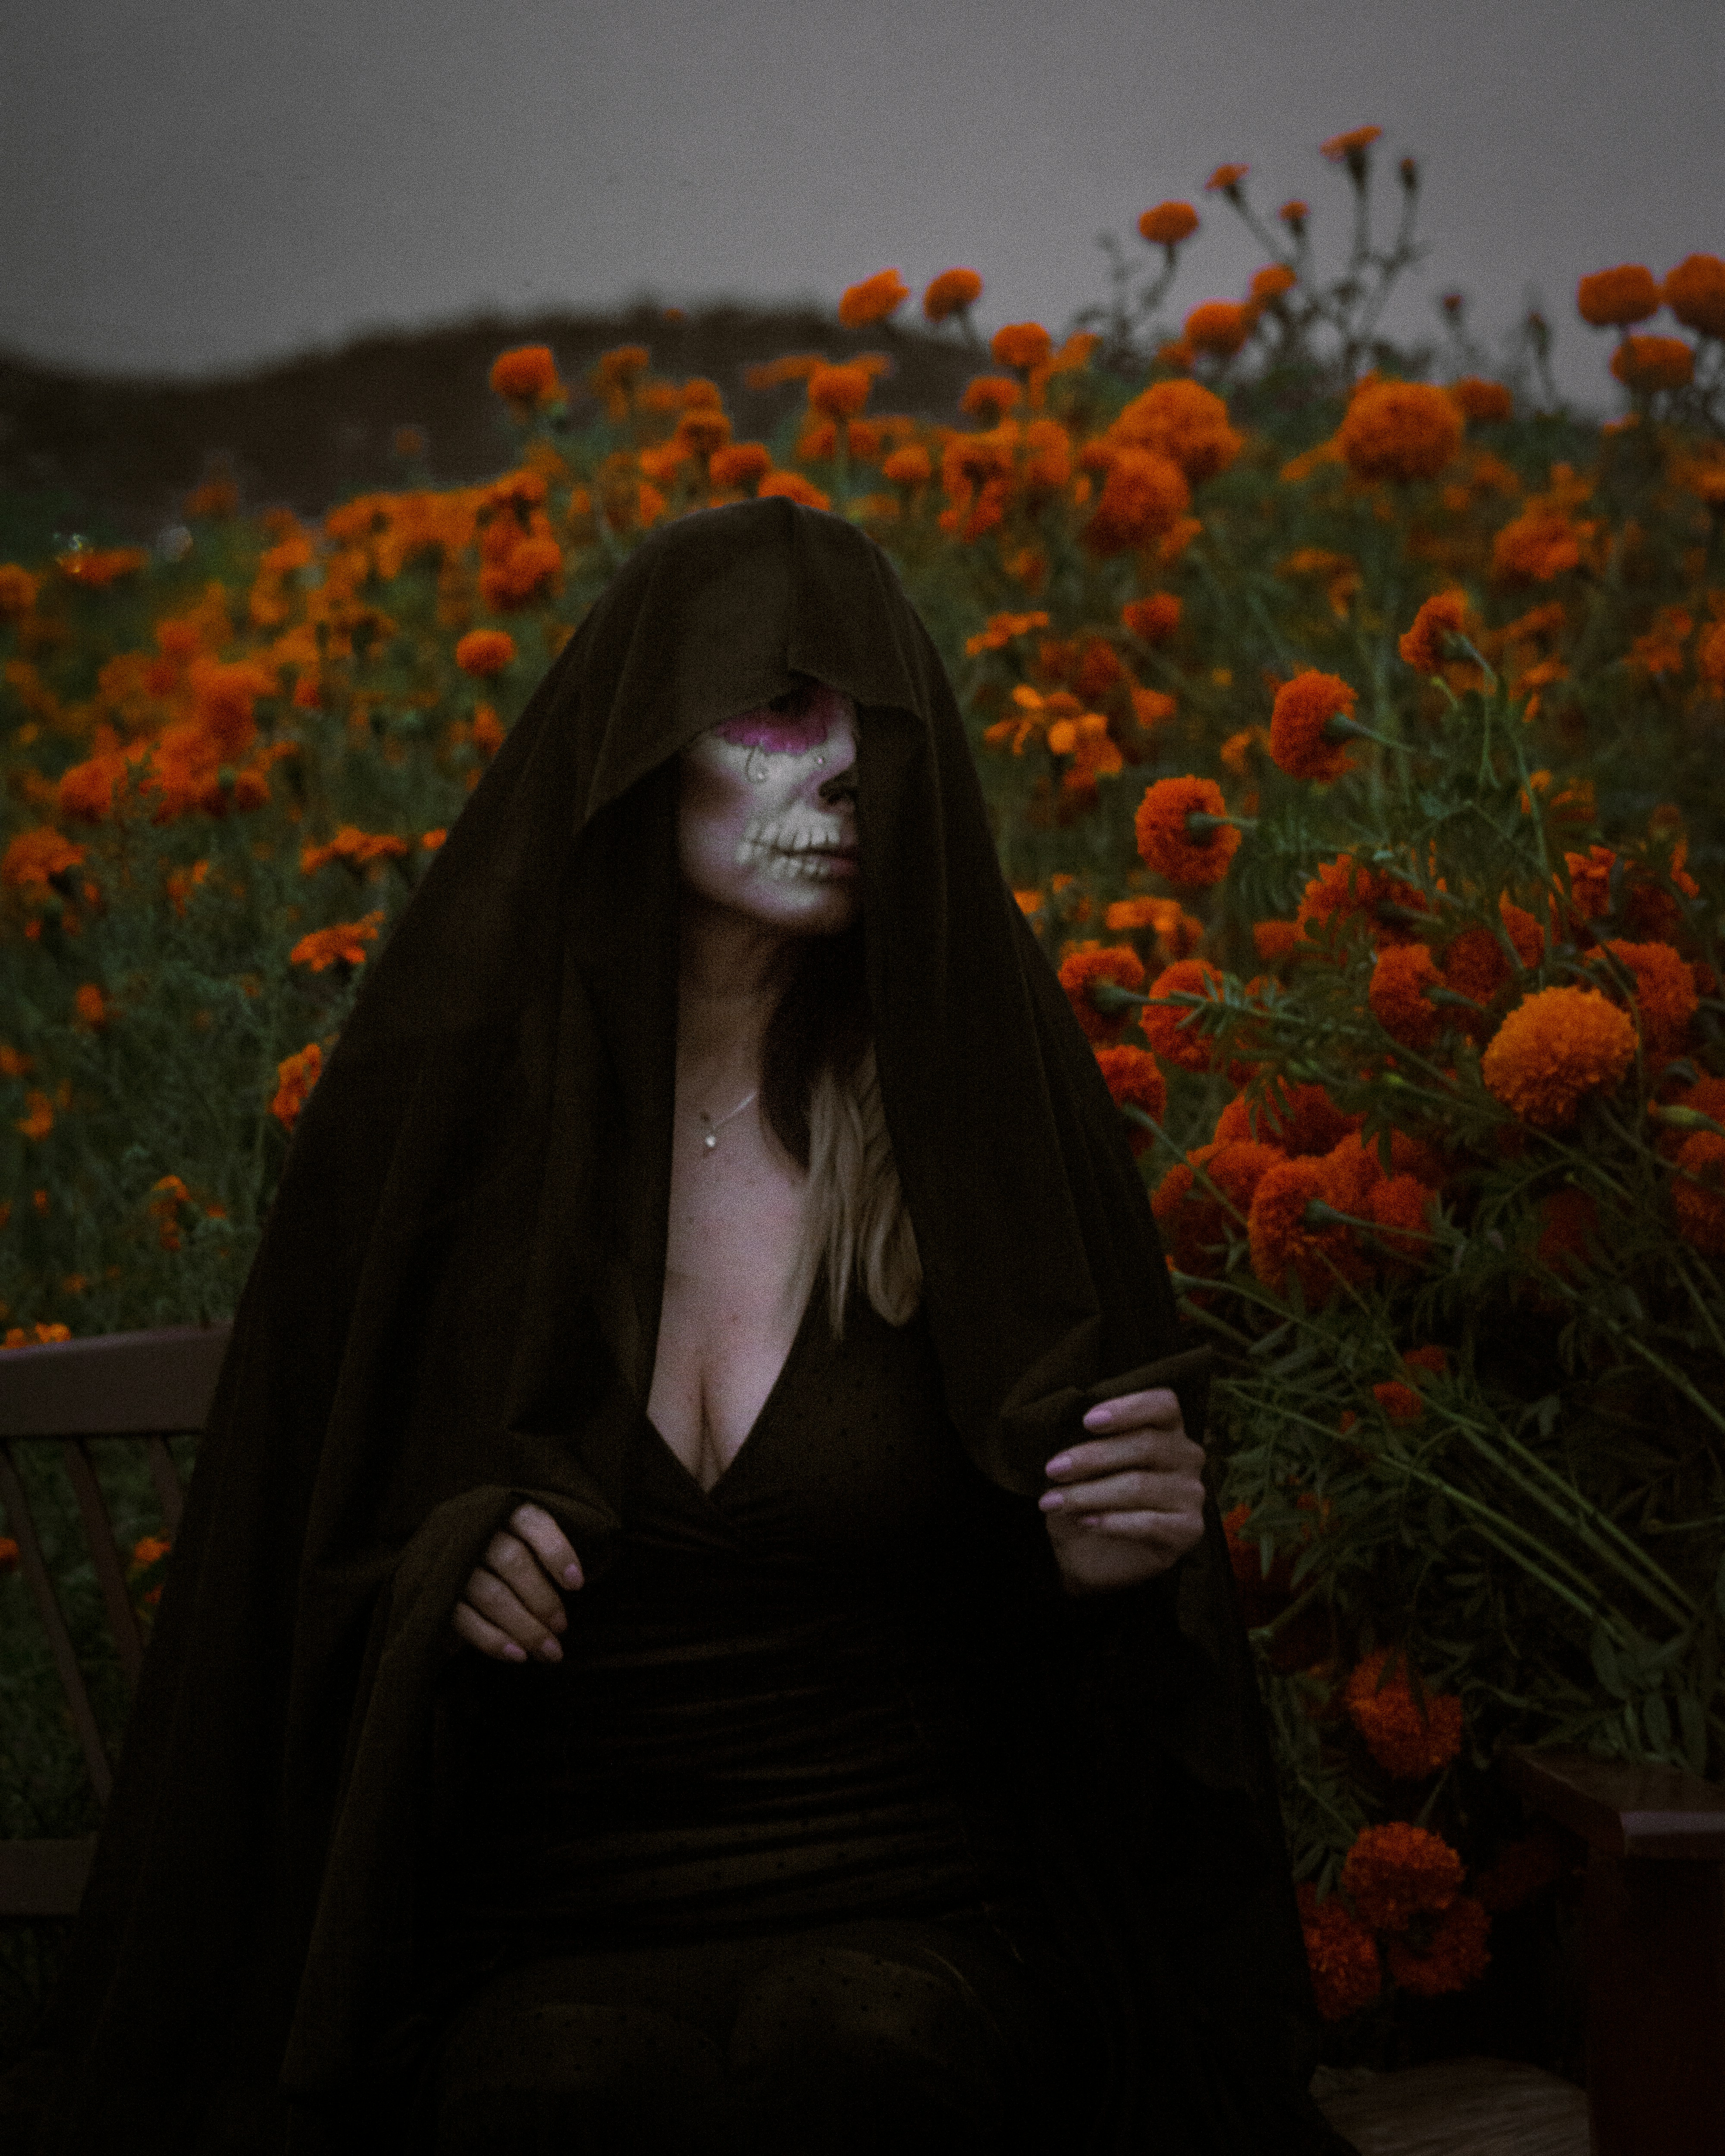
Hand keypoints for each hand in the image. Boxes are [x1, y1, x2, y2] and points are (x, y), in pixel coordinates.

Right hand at [451, 1502, 583, 1661]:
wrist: (441, 1568)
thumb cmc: (504, 1558)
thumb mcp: (524, 1544)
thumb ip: (544, 1557)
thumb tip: (577, 1584)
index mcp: (502, 1510)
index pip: (532, 1522)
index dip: (557, 1551)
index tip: (577, 1585)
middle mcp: (474, 1530)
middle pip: (512, 1561)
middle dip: (542, 1599)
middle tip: (562, 1627)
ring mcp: (451, 1563)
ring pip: (492, 1594)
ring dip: (524, 1627)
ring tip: (549, 1651)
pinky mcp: (435, 1595)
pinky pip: (464, 1619)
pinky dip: (493, 1640)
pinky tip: (517, 1655)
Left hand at [1038, 1387, 1206, 1596]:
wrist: (1093, 1555)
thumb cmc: (1089, 1497)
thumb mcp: (1081, 1469)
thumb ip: (1084, 1448)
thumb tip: (1067, 1441)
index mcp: (1166, 1429)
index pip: (1162, 1405)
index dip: (1128, 1409)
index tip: (1088, 1421)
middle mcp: (1187, 1456)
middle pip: (1146, 1445)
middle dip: (1092, 1457)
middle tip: (1053, 1469)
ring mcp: (1191, 1494)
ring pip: (1140, 1485)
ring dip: (1090, 1494)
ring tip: (1055, 1502)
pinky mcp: (1189, 1529)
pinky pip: (1150, 1522)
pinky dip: (1113, 1522)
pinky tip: (1086, 1522)